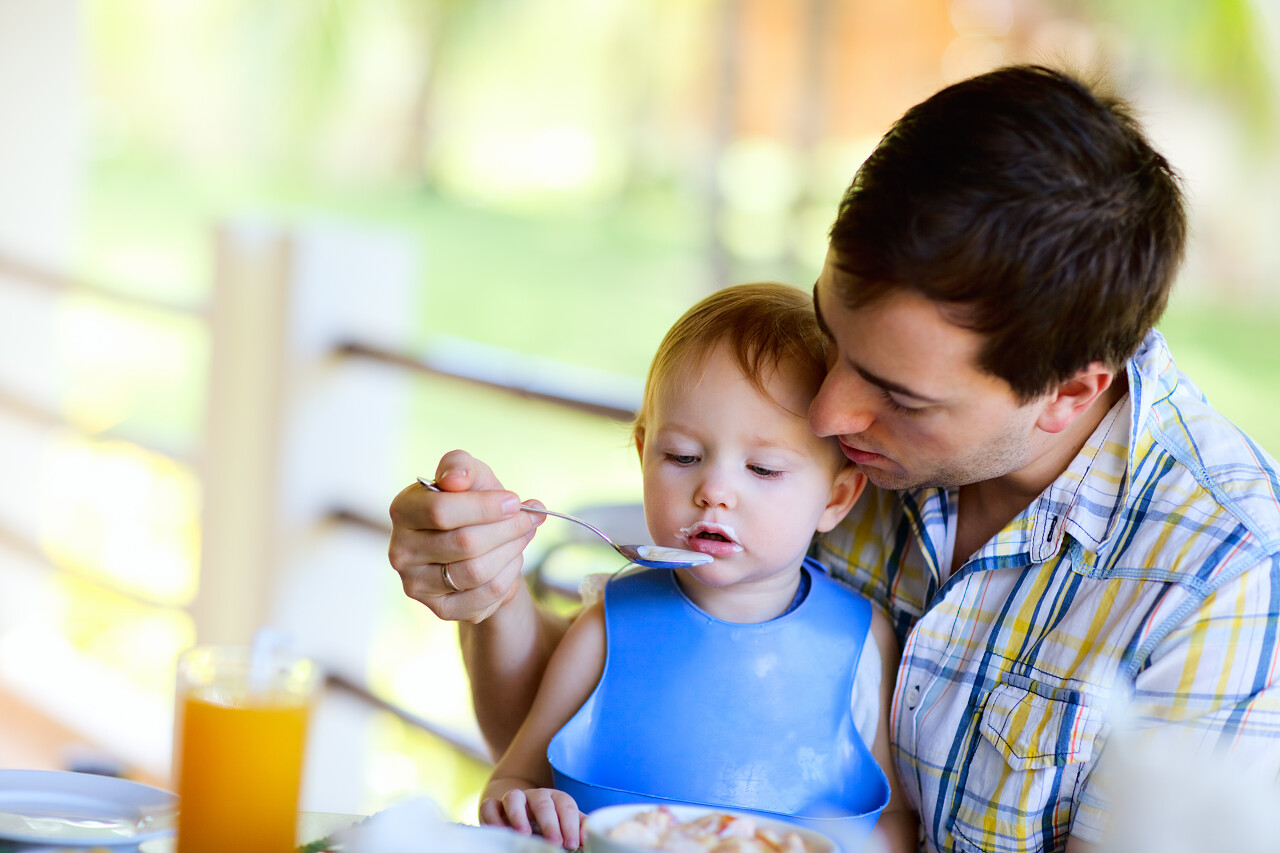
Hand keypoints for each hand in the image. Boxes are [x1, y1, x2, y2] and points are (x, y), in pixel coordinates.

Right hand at [388, 450, 544, 623]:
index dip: (484, 507)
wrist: (479, 545)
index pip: (441, 511)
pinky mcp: (440, 609)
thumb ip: (461, 466)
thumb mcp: (471, 476)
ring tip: (524, 535)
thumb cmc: (471, 504)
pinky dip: (509, 575)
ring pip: (477, 571)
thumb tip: (456, 479)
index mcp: (403, 511)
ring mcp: (417, 585)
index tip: (515, 501)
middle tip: (531, 518)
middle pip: (465, 543)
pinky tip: (512, 559)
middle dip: (507, 529)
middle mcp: (401, 551)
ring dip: (512, 551)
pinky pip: (486, 594)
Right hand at [479, 788, 584, 849]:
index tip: (574, 843)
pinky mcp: (492, 806)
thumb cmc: (545, 822)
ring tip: (524, 833)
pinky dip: (493, 818)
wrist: (516, 812)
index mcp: (554, 798)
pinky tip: (500, 832)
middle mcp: (534, 796)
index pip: (565, 805)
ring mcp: (512, 800)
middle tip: (556, 842)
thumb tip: (592, 838)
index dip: (571, 823)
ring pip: (514, 798)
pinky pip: (489, 806)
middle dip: (550, 822)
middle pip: (543, 802)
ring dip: (519, 815)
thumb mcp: (563, 823)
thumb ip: (577, 828)